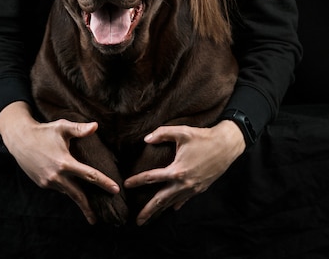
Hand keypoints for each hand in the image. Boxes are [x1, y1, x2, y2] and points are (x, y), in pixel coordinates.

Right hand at [0, 101, 119, 224]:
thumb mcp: (62, 127)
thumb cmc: (44, 131)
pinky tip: (71, 188)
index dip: (103, 183)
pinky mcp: (42, 184)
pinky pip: (58, 188)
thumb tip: (96, 126)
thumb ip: (79, 129)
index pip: (89, 175)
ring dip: (77, 198)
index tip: (115, 190)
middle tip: (97, 218)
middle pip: (77, 195)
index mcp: (65, 163)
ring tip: (87, 206)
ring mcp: (48, 182)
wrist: (20, 140)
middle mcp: (57, 176)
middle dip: (88, 207)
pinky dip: (66, 189)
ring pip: (67, 192)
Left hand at [123, 120, 245, 225]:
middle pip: (161, 200)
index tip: (126, 185)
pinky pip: (185, 200)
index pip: (152, 178)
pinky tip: (171, 208)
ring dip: (161, 210)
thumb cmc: (203, 137)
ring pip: (173, 203)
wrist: (226, 146)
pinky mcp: (200, 188)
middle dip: (148, 211)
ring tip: (151, 218)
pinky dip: (176, 204)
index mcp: (177, 170)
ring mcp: (193, 188)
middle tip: (138, 221)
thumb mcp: (181, 132)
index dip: (137, 181)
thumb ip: (162, 133)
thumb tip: (146, 139)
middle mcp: (184, 183)